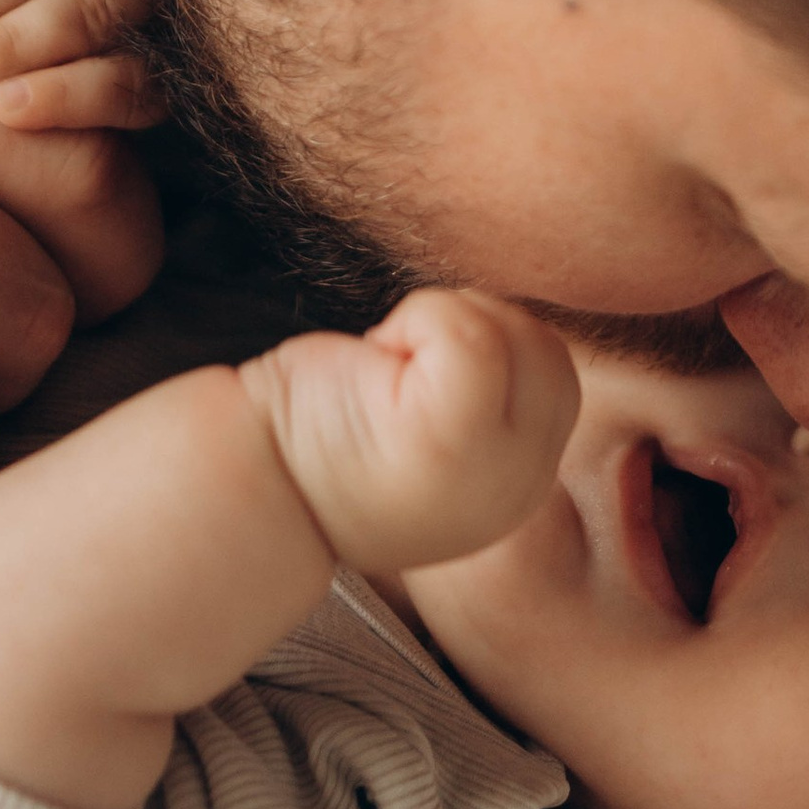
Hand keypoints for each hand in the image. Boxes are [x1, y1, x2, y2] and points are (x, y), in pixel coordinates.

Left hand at [243, 290, 579, 578]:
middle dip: (469, 329)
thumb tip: (515, 321)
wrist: (253, 480)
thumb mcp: (440, 425)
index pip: (554, 372)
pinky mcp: (453, 439)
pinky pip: (470, 332)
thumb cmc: (330, 433)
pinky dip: (416, 320)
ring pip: (512, 332)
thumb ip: (496, 395)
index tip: (417, 383)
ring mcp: (496, 471)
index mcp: (522, 484)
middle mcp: (524, 488)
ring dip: (436, 324)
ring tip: (384, 378)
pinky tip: (373, 364)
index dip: (488, 348)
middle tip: (396, 375)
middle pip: (545, 348)